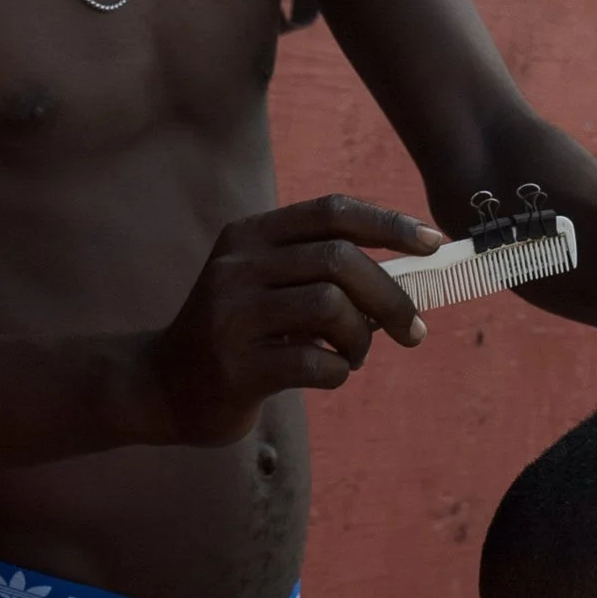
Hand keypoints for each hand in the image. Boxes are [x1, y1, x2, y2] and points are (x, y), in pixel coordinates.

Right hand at [136, 196, 441, 443]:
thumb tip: (410, 273)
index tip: (434, 245)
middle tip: (411, 330)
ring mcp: (232, 316)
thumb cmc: (238, 334)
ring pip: (332, 308)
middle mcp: (237, 266)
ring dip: (363, 338)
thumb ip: (322, 270)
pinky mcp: (237, 367)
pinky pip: (316, 362)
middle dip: (390, 296)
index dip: (390, 224)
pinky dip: (340, 371)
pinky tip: (330, 374)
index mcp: (249, 235)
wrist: (163, 386)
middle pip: (340, 260)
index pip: (332, 212)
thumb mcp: (268, 284)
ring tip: (354, 355)